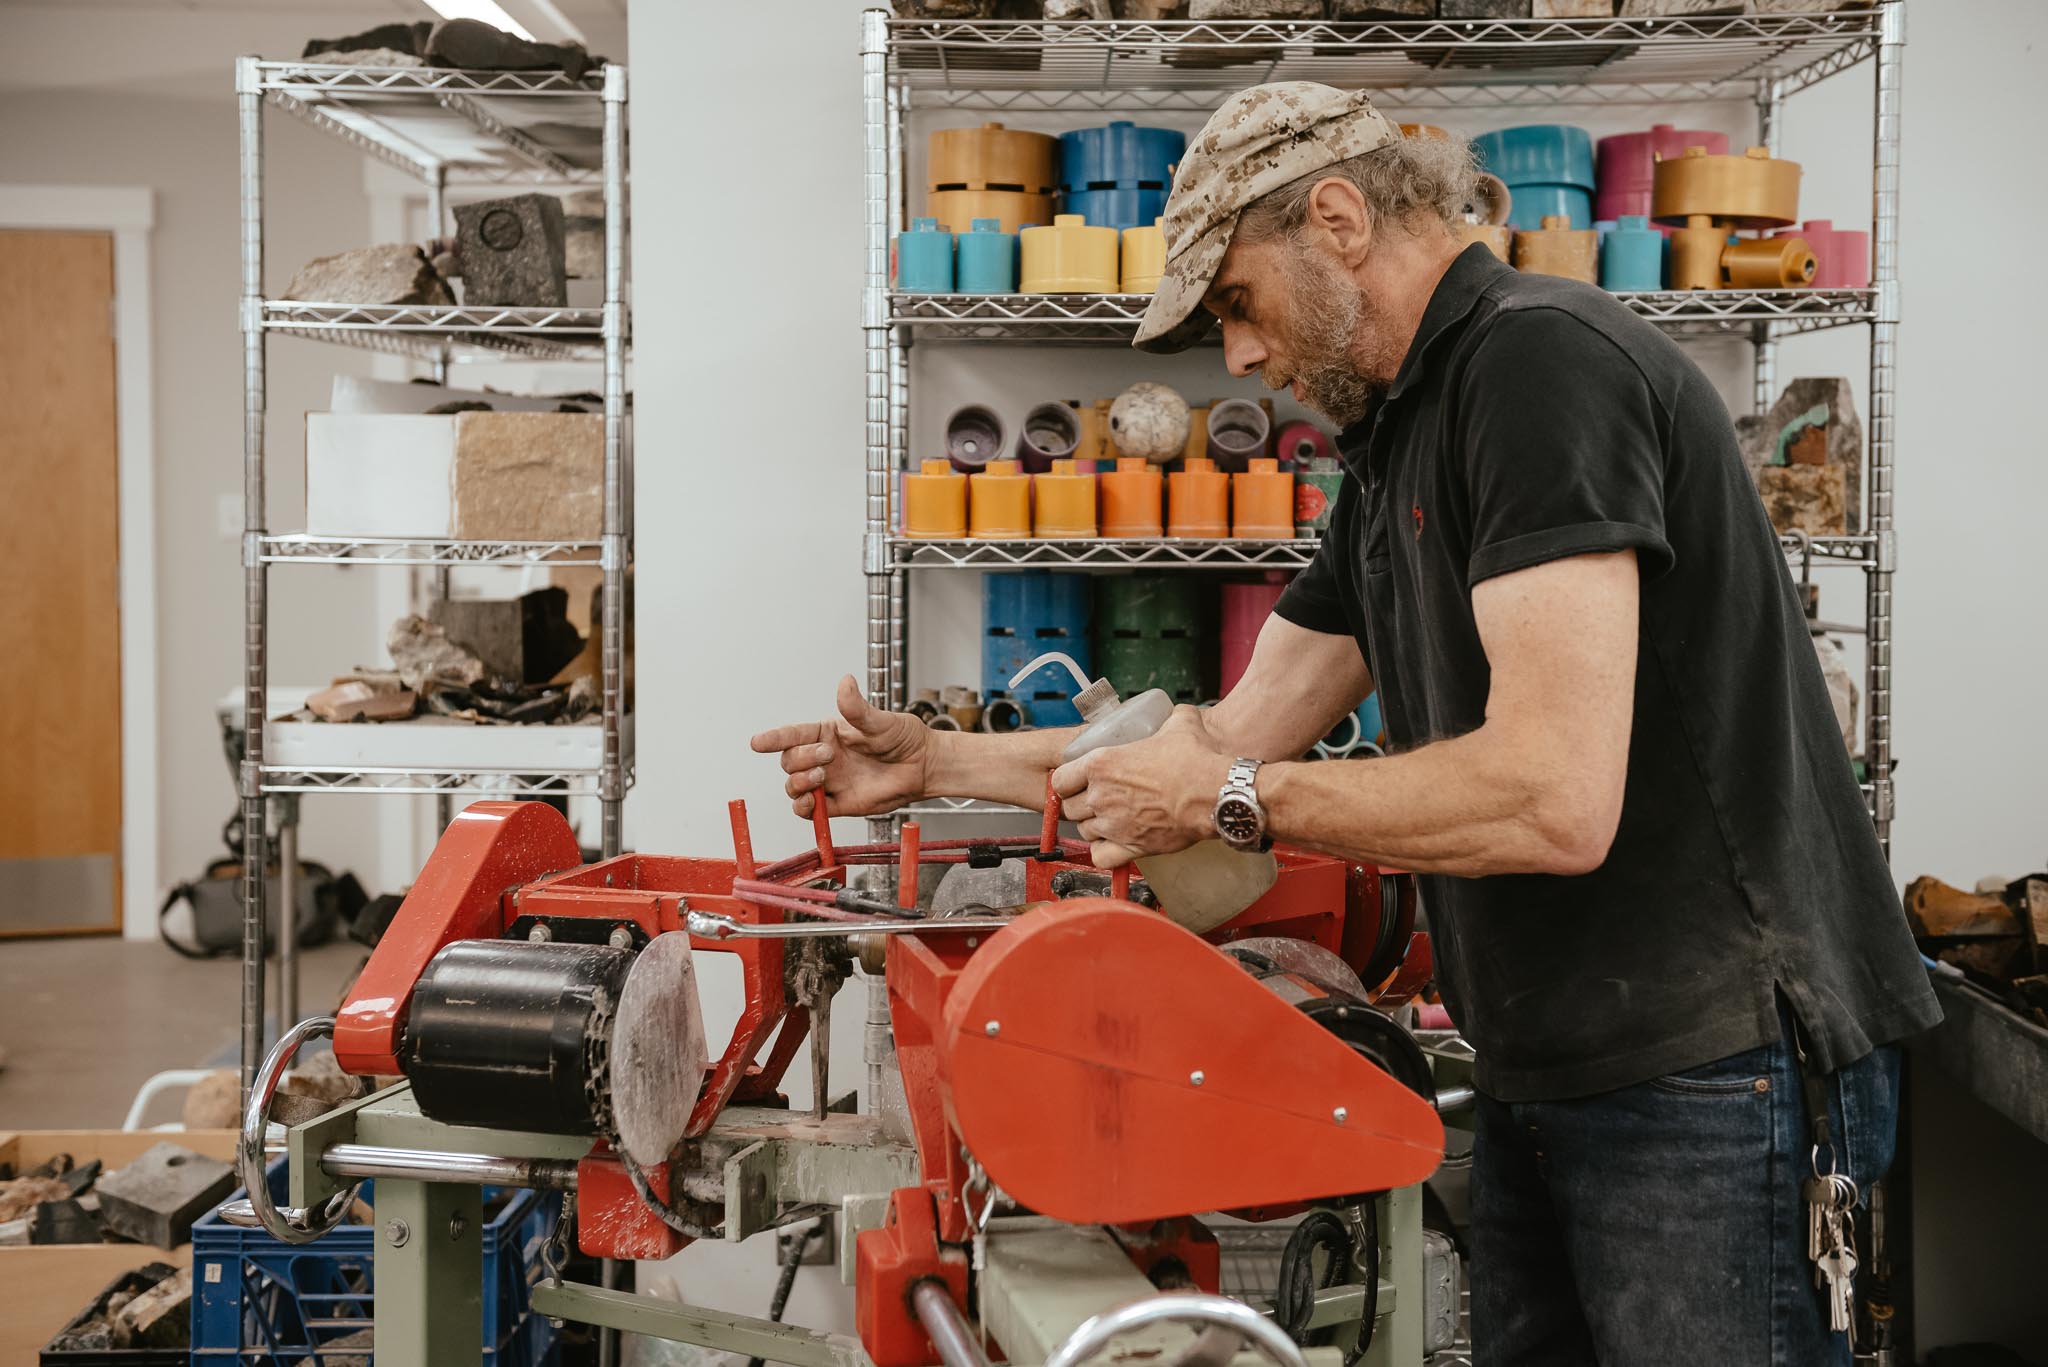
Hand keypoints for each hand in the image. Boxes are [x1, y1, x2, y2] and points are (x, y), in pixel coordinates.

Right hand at [750, 675, 932, 818]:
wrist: (921, 766)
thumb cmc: (903, 738)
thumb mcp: (880, 720)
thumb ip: (857, 708)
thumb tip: (845, 682)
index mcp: (827, 733)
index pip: (793, 734)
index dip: (774, 738)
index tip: (759, 742)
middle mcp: (823, 757)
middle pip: (790, 760)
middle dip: (801, 758)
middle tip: (828, 755)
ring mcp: (829, 781)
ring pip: (794, 785)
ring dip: (799, 782)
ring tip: (822, 775)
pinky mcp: (837, 803)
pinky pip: (808, 810)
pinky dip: (803, 808)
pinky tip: (812, 801)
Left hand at [1051, 706, 1228, 868]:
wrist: (1215, 792)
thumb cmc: (1196, 761)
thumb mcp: (1180, 725)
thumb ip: (1170, 719)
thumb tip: (1179, 715)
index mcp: (1102, 763)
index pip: (1059, 779)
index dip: (1067, 781)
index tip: (1076, 781)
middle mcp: (1101, 795)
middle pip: (1070, 808)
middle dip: (1081, 804)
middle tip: (1099, 799)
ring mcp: (1114, 824)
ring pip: (1085, 832)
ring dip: (1094, 827)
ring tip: (1110, 819)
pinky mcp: (1131, 847)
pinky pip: (1100, 857)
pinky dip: (1104, 853)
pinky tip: (1115, 844)